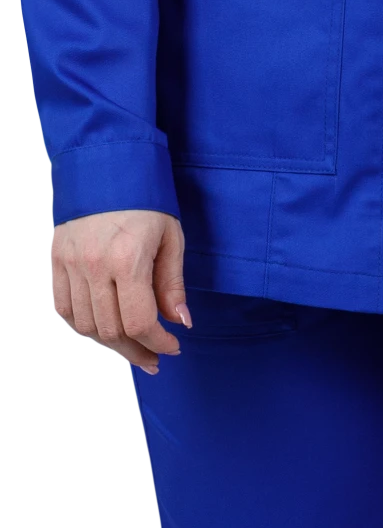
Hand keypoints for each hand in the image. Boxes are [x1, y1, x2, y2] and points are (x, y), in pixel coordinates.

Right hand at [50, 209, 190, 375]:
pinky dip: (84, 325)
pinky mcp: (57, 260)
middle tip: (153, 358)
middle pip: (111, 330)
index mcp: (126, 259)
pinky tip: (104, 329)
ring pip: (86, 325)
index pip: (138, 322)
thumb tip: (180, 322)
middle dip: (137, 351)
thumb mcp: (170, 239)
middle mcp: (93, 265)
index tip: (172, 346)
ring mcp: (70, 264)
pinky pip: (65, 308)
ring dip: (111, 343)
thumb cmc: (145, 201)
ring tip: (131, 347)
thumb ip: (172, 285)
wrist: (107, 168)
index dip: (158, 343)